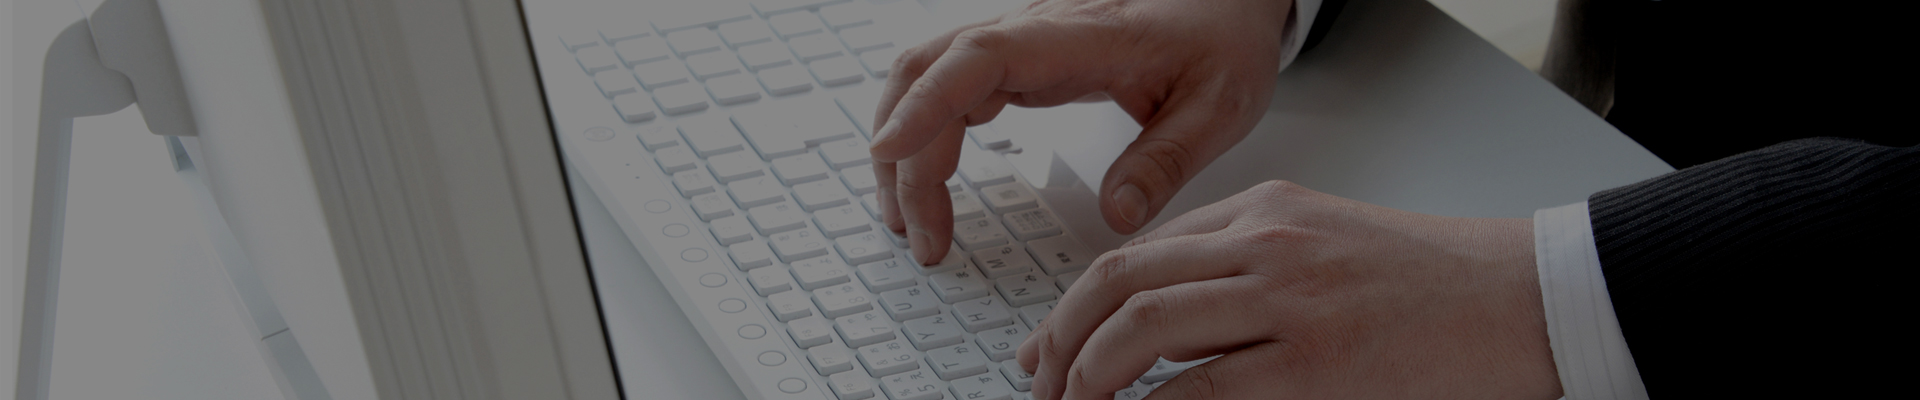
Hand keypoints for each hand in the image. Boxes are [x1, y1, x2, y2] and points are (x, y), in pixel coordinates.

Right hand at [869, 0, 1294, 262]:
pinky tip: (926, 180)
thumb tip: (1119, 216)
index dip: (925, 103)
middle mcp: (1034, 30)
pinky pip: (945, 85)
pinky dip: (921, 132)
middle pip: (928, 71)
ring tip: (911, 222)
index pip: (978, 58)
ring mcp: (1018, 42)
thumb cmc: (1222, 39)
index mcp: (1079, 37)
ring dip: (903, 145)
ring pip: (924, 76)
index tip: (890, 154)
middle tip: (923, 237)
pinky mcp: (1017, 59)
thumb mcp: (1220, 104)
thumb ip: (1168, 160)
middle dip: (904, 154)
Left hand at [1015, 181, 1561, 399]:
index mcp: (1266, 210)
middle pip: (1121, 281)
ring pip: (1143, 328)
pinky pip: (1199, 389)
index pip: (1138, 251)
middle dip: (1062, 337)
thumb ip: (1246, 267)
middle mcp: (1267, 243)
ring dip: (1088, 375)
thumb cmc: (1434, 281)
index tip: (1048, 344)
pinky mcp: (1315, 363)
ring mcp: (1289, 300)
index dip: (1076, 303)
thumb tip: (1162, 326)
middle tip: (1041, 382)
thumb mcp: (1326, 243)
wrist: (1525, 299)